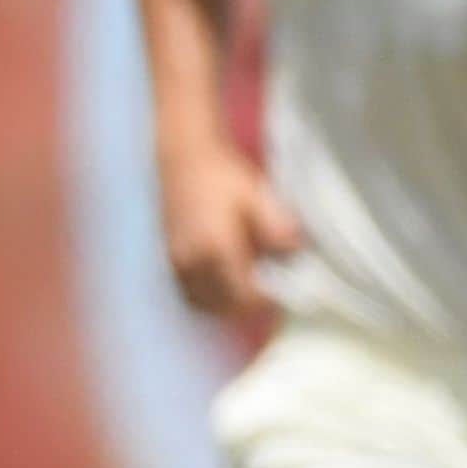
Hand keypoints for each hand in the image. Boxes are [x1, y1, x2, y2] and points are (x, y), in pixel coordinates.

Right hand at [155, 141, 303, 324]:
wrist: (184, 159)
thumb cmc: (223, 176)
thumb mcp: (259, 196)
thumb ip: (279, 229)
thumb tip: (295, 256)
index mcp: (214, 249)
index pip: (246, 298)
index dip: (269, 300)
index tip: (287, 290)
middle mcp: (190, 263)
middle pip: (225, 308)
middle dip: (250, 305)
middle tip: (270, 288)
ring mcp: (176, 265)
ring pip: (205, 306)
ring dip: (228, 305)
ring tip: (248, 286)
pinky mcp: (170, 263)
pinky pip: (191, 297)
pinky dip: (210, 299)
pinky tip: (225, 283)